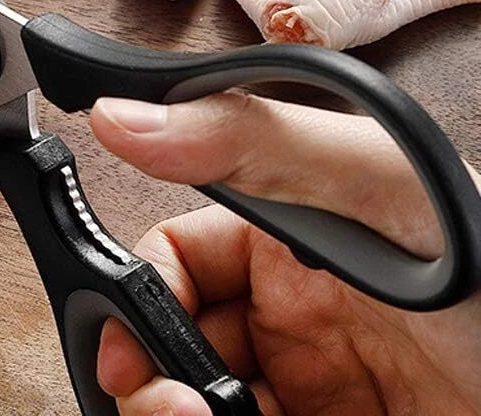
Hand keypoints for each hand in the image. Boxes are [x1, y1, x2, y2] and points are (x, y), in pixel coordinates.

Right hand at [90, 93, 480, 413]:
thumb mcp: (377, 187)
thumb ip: (250, 141)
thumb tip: (124, 117)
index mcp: (287, 238)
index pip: (177, 255)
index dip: (139, 292)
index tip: (126, 341)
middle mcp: (293, 318)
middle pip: (178, 343)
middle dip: (149, 373)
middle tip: (160, 403)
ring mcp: (315, 393)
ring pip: (202, 406)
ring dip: (176, 415)